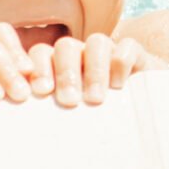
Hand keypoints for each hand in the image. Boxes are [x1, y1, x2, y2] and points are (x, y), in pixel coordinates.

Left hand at [27, 33, 148, 107]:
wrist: (140, 112)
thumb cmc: (96, 119)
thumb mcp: (71, 117)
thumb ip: (52, 114)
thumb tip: (28, 126)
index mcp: (59, 66)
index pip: (41, 54)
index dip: (39, 69)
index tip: (42, 92)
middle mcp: (82, 54)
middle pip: (67, 46)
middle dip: (66, 74)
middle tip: (70, 100)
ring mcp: (108, 51)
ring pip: (96, 42)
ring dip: (94, 70)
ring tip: (95, 98)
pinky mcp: (135, 52)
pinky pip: (126, 46)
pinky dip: (120, 63)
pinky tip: (119, 85)